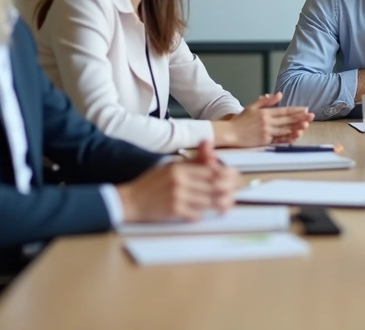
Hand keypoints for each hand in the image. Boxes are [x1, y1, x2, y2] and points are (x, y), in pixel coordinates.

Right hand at [116, 143, 239, 222]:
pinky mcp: (173, 210)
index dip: (225, 176)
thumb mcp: (170, 168)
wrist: (130, 201)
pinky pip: (195, 214)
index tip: (234, 179)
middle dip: (226, 191)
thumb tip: (210, 148)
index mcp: (179, 167)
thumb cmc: (151, 183)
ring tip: (225, 207)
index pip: (209, 171)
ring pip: (207, 201)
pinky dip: (202, 215)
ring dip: (218, 205)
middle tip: (234, 195)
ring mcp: (176, 195)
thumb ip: (191, 162)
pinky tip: (208, 216)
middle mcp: (179, 180)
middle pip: (212, 186)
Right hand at [217, 92, 313, 146]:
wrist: (230, 133)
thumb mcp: (252, 107)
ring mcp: (266, 132)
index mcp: (264, 113)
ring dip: (297, 127)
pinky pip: (279, 139)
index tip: (305, 109)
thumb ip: (266, 101)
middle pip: (287, 120)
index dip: (295, 110)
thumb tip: (279, 94)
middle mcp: (267, 122)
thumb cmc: (240, 120)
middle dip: (300, 117)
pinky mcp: (264, 141)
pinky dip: (288, 138)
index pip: (284, 111)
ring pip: (285, 129)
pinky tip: (296, 136)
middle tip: (311, 116)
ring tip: (307, 125)